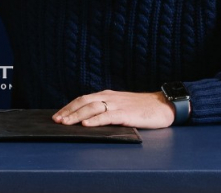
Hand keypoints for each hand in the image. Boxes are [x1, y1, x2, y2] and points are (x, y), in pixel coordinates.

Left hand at [52, 90, 176, 128]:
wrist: (164, 105)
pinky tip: (87, 125)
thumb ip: (107, 109)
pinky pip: (107, 116)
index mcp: (107, 95)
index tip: (58, 115)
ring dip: (77, 116)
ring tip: (66, 123)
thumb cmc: (143, 108)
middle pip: (83, 102)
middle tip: (56, 120)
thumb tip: (89, 118)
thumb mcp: (121, 105)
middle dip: (68, 111)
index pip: (83, 99)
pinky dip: (95, 120)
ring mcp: (117, 105)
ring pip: (92, 108)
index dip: (69, 107)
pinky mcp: (126, 114)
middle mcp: (109, 98)